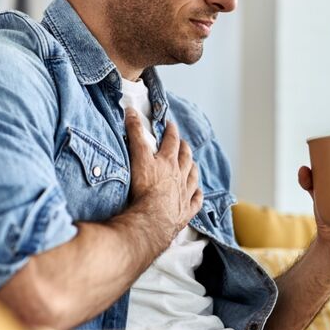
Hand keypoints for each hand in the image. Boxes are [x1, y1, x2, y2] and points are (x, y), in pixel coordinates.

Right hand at [125, 108, 202, 248]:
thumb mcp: (138, 156)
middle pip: (185, 158)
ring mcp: (184, 194)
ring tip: (193, 164)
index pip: (171, 141)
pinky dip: (197, 196)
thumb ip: (135, 133)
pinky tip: (198, 193)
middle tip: (184, 143)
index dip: (171, 131)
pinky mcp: (185, 212)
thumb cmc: (145, 188)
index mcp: (168, 162)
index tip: (171, 124)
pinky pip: (195, 202)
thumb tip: (131, 110)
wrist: (153, 219)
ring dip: (193, 169)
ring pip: (192, 177)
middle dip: (184, 148)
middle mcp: (179, 176)